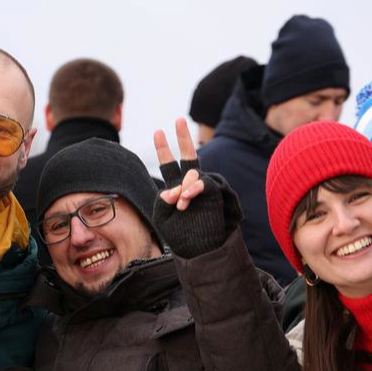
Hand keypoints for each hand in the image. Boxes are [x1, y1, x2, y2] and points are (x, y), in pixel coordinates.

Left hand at [151, 118, 241, 258]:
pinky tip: (186, 199)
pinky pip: (202, 184)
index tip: (158, 131)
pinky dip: (192, 190)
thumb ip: (164, 200)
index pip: (170, 165)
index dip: (163, 149)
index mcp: (176, 189)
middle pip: (188, 156)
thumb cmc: (181, 236)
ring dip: (183, 187)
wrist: (200, 250)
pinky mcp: (213, 194)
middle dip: (182, 138)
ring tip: (180, 204)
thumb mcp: (163, 217)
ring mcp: (203, 188)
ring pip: (191, 174)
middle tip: (179, 120)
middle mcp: (190, 185)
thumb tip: (172, 189)